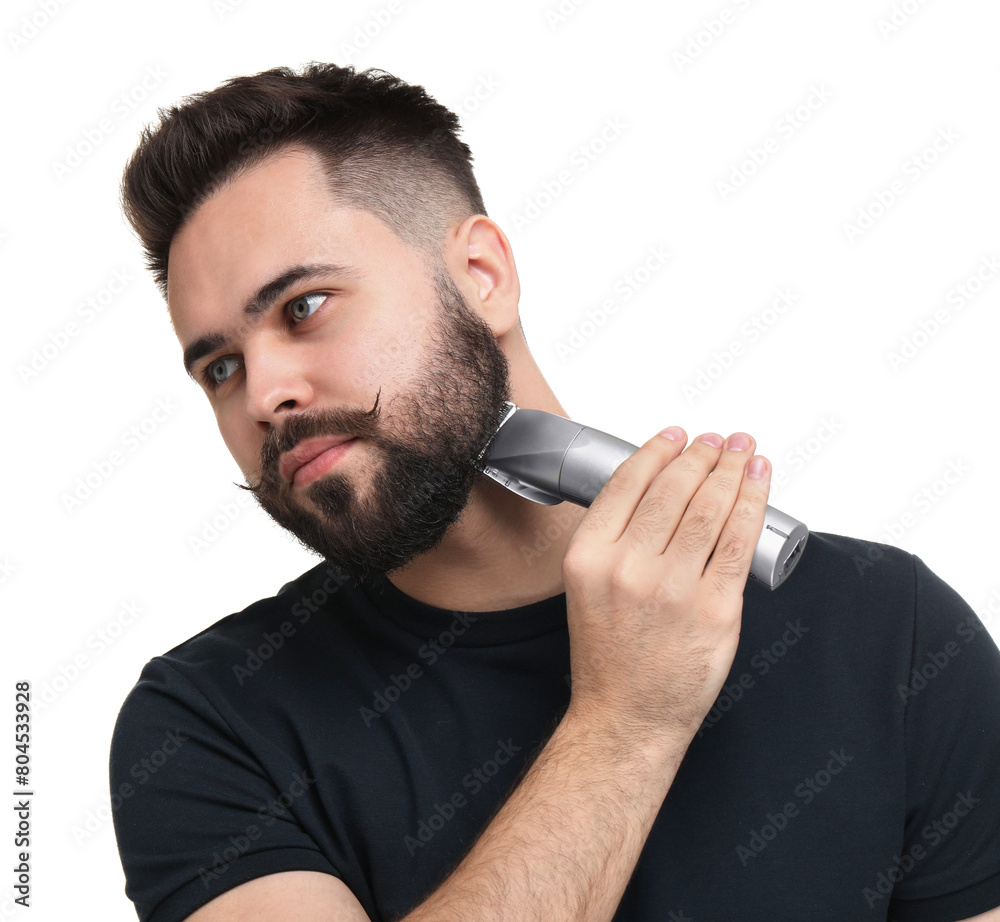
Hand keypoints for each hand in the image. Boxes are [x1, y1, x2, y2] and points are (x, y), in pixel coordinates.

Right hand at [561, 429, 769, 745]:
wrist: (626, 716)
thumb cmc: (609, 657)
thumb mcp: (588, 587)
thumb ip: (616, 540)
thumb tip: (661, 489)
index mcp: (589, 557)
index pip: (628, 484)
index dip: (658, 451)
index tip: (676, 436)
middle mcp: (627, 568)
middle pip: (673, 490)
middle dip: (702, 454)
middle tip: (718, 440)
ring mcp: (673, 589)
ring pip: (708, 510)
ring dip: (731, 470)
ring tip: (743, 452)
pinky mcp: (714, 610)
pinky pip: (739, 543)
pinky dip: (752, 505)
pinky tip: (758, 482)